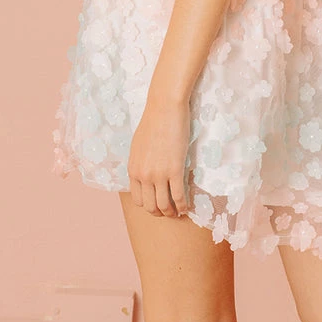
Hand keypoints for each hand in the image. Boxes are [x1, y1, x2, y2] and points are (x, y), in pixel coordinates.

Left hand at [127, 90, 190, 216]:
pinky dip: (183, 205)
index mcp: (133, 169)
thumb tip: (146, 174)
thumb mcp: (138, 146)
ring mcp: (158, 174)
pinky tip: (187, 206)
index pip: (138, 200)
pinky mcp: (174, 170)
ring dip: (172, 212)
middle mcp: (143, 175)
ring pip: (164, 205)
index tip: (157, 206)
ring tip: (178, 212)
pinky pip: (178, 196)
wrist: (164, 108)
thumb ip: (140, 163)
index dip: (149, 206)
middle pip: (150, 206)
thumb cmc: (153, 121)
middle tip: (169, 212)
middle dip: (160, 213)